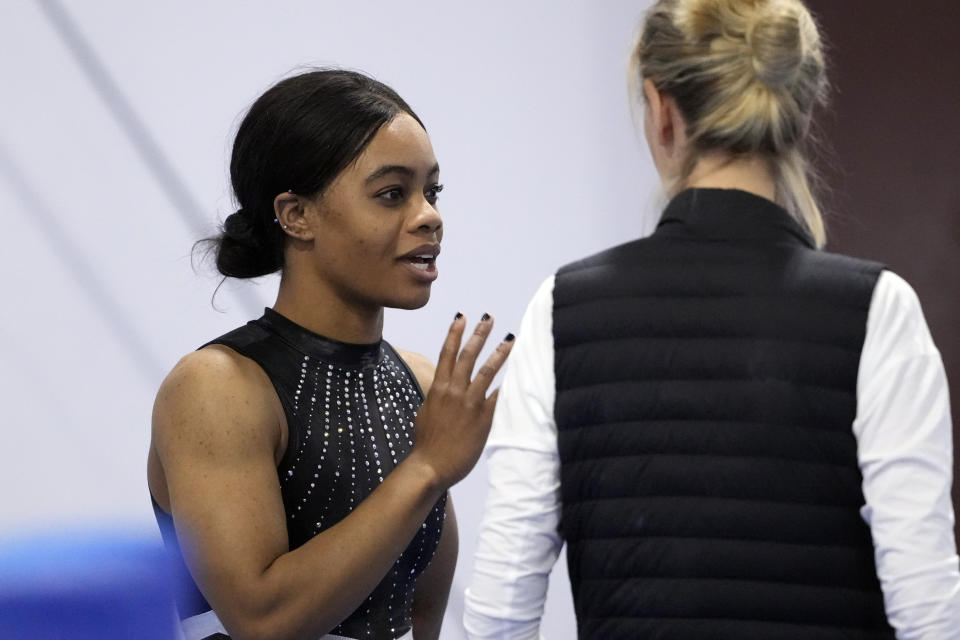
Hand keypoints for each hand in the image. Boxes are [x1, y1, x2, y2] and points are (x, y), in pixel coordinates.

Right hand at [409, 313, 513, 488]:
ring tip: (510, 339)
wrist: (431, 465)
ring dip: (500, 353)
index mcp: (438, 388)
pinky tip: (519, 374)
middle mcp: (454, 391)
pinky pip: (498, 397)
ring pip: (486, 371)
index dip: (454, 333)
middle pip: (468, 355)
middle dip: (479, 334)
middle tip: (488, 318)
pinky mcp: (483, 418)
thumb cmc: (427, 442)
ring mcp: (470, 403)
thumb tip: (443, 388)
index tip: (461, 317)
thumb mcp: (427, 412)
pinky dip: (508, 385)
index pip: (447, 353)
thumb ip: (438, 397)